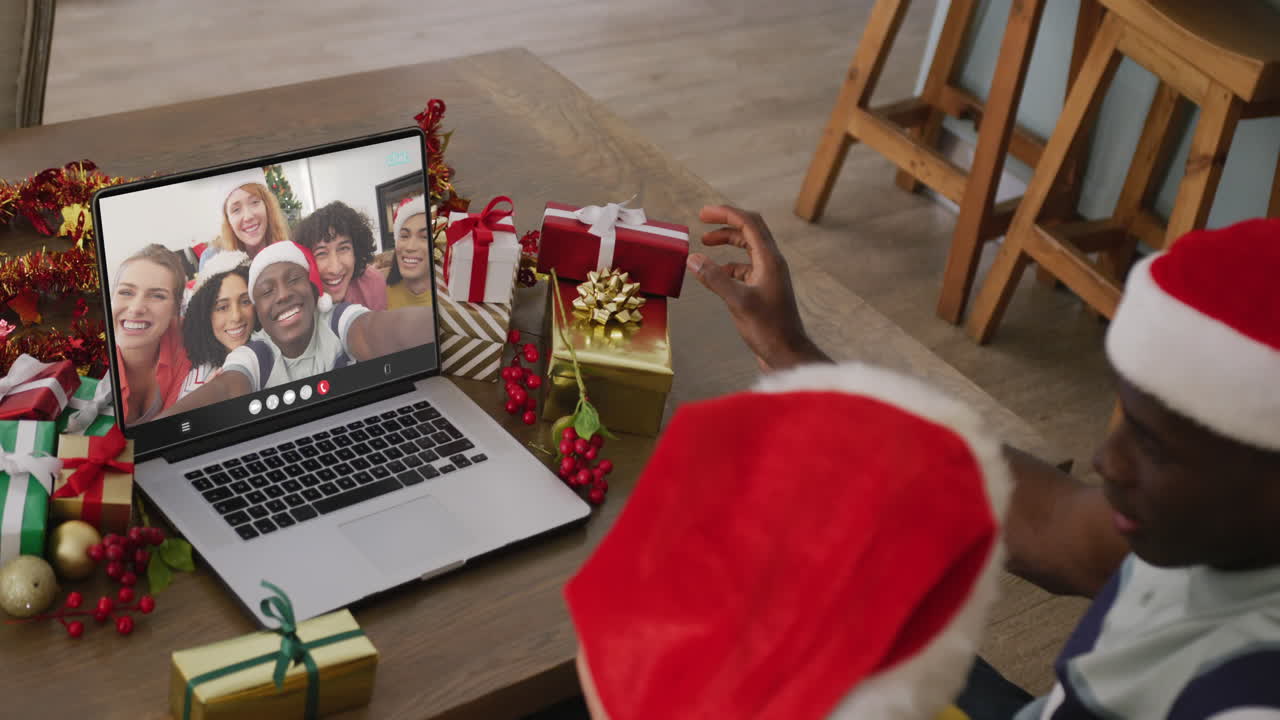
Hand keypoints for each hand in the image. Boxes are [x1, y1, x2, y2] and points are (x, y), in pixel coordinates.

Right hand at [687, 205, 829, 371]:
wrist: (787, 353)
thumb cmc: (768, 329)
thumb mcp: (737, 301)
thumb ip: (715, 278)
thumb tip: (693, 259)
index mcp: (770, 260)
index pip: (749, 223)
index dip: (726, 214)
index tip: (703, 213)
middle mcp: (772, 264)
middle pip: (750, 231)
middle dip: (726, 223)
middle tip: (703, 220)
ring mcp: (770, 276)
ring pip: (748, 249)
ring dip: (728, 242)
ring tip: (705, 244)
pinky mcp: (764, 290)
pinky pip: (746, 268)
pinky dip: (729, 265)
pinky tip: (715, 274)